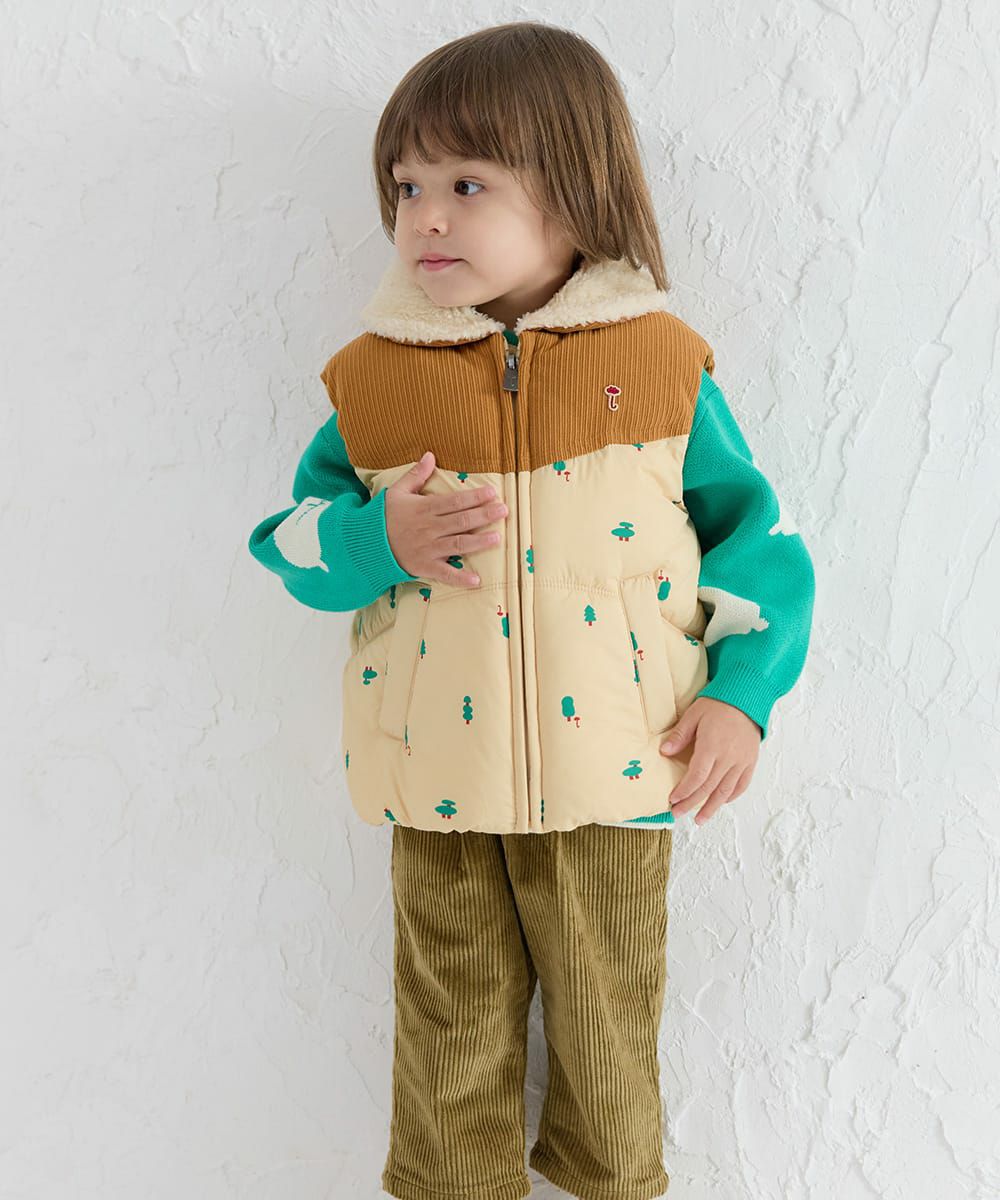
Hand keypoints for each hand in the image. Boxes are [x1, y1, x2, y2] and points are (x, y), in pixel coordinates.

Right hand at [384, 451, 508, 588]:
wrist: (365, 544)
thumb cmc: (383, 516)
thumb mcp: (397, 491)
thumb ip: (416, 474)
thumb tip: (430, 454)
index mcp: (424, 509)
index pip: (454, 501)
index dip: (474, 497)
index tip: (492, 492)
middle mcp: (429, 529)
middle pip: (461, 521)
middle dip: (484, 515)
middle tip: (504, 510)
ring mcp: (428, 549)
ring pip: (458, 544)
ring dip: (479, 542)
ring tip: (497, 538)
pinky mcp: (424, 567)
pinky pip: (444, 574)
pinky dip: (460, 578)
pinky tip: (477, 580)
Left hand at [660, 697, 760, 824]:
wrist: (747, 697)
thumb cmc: (718, 704)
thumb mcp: (693, 715)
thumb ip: (679, 735)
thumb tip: (664, 752)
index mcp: (712, 747)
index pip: (697, 777)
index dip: (684, 791)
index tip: (673, 799)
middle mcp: (728, 758)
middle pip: (708, 788)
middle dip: (692, 803)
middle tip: (678, 813)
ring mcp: (741, 761)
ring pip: (726, 791)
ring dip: (712, 807)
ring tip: (700, 819)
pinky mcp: (751, 761)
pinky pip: (742, 784)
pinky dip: (731, 796)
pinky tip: (721, 802)